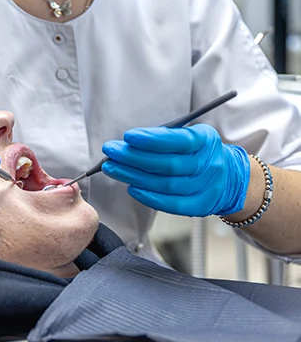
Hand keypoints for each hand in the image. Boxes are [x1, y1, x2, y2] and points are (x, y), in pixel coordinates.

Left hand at [102, 124, 250, 216]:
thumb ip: (165, 137)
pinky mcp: (201, 206)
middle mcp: (209, 165)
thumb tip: (129, 143)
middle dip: (134, 157)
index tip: (128, 136)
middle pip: (168, 164)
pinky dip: (150, 197)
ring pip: (166, 184)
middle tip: (111, 152)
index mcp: (206, 141)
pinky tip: (131, 188)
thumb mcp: (191, 135)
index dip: (152, 140)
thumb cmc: (200, 152)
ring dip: (134, 176)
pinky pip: (173, 204)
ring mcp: (207, 188)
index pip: (178, 140)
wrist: (230, 177)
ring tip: (112, 168)